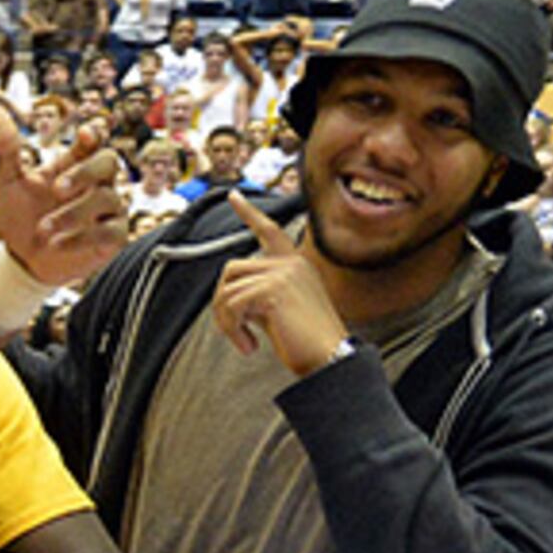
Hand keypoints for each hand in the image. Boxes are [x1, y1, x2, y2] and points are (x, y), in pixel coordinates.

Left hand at [0, 102, 129, 292]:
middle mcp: (97, 182)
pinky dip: (82, 238)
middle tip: (56, 188)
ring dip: (72, 214)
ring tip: (42, 230)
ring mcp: (108, 209)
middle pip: (108, 162)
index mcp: (75, 163)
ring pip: (106, 200)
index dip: (94, 135)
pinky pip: (109, 232)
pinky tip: (57, 244)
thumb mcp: (7, 181)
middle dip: (85, 173)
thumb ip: (5, 145)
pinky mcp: (112, 238)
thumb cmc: (18, 216)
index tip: (85, 134)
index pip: (93, 141)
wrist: (21, 260)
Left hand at [213, 195, 348, 375]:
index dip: (249, 213)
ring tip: (245, 341)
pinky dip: (232, 329)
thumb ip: (259, 294)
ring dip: (227, 321)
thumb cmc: (306, 342)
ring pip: (227, 289)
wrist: (330, 357)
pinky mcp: (274, 289)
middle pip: (230, 271)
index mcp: (295, 265)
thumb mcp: (279, 310)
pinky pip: (231, 305)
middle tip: (236, 332)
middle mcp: (291, 263)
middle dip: (223, 304)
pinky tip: (249, 346)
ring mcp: (284, 273)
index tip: (234, 195)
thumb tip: (227, 294)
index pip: (269, 231)